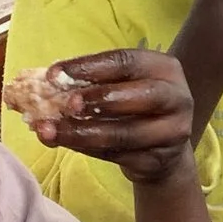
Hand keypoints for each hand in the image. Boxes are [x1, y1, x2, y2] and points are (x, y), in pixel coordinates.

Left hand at [12, 48, 198, 185]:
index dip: (89, 67)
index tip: (53, 74)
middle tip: (65, 105)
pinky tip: (65, 143)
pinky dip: (87, 150)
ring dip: (84, 132)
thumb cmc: (133, 107)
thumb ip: (91, 84)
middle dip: (99, 99)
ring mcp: (173, 132)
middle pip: (142, 95)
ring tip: (51, 131)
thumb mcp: (121, 86)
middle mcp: (177, 97)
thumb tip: (45, 85)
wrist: (163, 149)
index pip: (126, 61)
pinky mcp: (160, 160)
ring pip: (127, 133)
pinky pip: (119, 156)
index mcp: (164, 68)